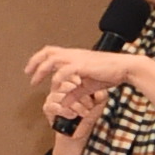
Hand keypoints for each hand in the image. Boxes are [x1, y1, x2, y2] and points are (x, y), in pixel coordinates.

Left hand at [30, 42, 154, 120]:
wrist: (126, 68)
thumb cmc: (110, 74)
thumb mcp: (89, 85)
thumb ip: (75, 93)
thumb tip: (64, 102)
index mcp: (75, 56)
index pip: (52, 52)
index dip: (39, 59)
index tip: (31, 70)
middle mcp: (74, 55)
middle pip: (48, 52)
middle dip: (35, 62)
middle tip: (27, 74)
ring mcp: (78, 59)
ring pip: (53, 59)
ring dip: (42, 69)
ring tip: (35, 81)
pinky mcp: (84, 65)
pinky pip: (65, 71)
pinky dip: (57, 79)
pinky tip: (56, 88)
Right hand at [42, 68, 104, 126]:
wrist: (79, 132)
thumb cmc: (88, 115)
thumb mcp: (98, 103)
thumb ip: (101, 95)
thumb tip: (97, 92)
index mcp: (72, 83)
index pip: (70, 75)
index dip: (75, 78)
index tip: (81, 83)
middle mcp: (60, 88)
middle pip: (65, 84)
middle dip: (80, 96)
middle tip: (89, 105)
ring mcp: (53, 97)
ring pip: (60, 95)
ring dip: (75, 105)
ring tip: (84, 113)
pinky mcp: (48, 107)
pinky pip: (54, 105)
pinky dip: (65, 111)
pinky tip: (73, 115)